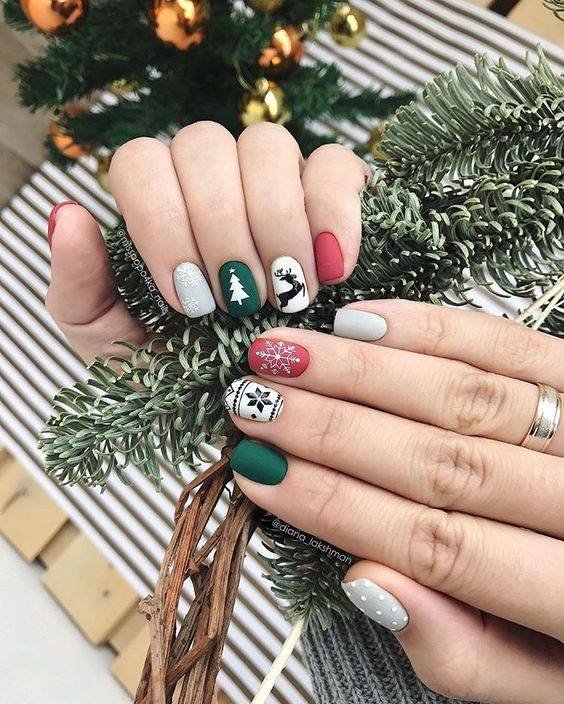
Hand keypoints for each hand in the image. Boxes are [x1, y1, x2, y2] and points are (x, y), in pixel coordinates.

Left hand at [45, 122, 368, 361]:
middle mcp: (209, 176)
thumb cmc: (167, 365)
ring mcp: (271, 177)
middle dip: (221, 229)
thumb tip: (67, 214)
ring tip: (287, 295)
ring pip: (269, 146)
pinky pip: (337, 167)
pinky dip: (336, 212)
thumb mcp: (108, 339)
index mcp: (152, 201)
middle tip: (239, 302)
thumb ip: (79, 283)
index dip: (162, 222)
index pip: (141, 162)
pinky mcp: (330, 194)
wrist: (236, 400)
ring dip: (276, 224)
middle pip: (205, 145)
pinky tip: (332, 269)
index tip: (186, 298)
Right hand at [225, 300, 563, 703]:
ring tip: (286, 355)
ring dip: (363, 370)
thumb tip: (367, 583)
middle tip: (255, 402)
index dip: (338, 506)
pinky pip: (512, 344)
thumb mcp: (540, 685)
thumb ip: (462, 655)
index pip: (436, 544)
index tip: (263, 472)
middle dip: (333, 429)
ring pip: (466, 395)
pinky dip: (435, 329)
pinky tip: (366, 322)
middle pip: (441, 461)